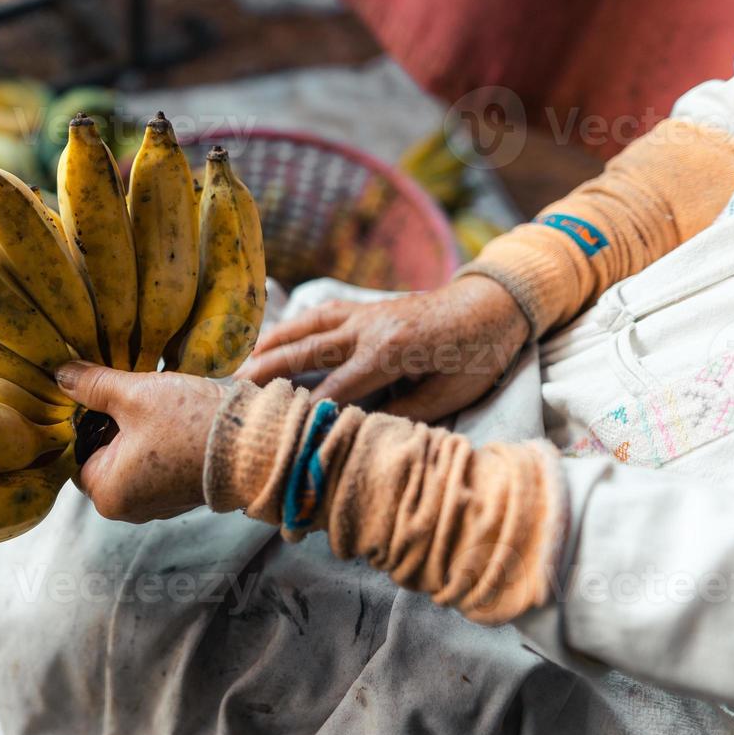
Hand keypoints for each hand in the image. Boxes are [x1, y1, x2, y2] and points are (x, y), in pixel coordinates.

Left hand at [56, 362, 226, 522]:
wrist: (254, 443)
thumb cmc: (190, 425)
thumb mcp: (134, 396)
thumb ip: (93, 386)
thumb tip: (61, 375)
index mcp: (107, 494)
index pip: (77, 452)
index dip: (86, 420)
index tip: (101, 397)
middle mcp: (129, 508)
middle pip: (104, 455)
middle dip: (114, 424)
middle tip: (131, 397)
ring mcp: (157, 503)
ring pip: (132, 457)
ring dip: (138, 430)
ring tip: (156, 406)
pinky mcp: (181, 492)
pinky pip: (157, 463)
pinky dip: (160, 441)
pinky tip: (174, 419)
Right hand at [235, 275, 529, 421]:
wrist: (496, 303)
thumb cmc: (479, 355)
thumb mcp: (449, 395)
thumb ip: (404, 413)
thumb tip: (362, 430)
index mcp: (392, 352)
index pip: (337, 388)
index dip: (308, 412)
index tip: (280, 431)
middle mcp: (370, 328)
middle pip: (308, 351)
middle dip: (270, 372)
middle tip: (237, 391)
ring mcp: (366, 312)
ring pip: (307, 326)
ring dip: (273, 343)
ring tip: (242, 363)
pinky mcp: (367, 306)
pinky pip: (321, 313)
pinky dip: (294, 324)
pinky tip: (276, 336)